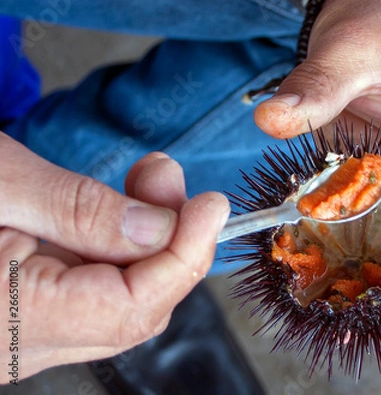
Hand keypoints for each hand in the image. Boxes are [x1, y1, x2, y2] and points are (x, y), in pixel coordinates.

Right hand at [0, 134, 228, 381]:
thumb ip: (80, 211)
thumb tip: (160, 229)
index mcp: (6, 322)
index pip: (131, 307)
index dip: (183, 255)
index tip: (211, 205)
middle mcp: (14, 348)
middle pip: (132, 310)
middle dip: (170, 244)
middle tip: (173, 181)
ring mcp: (16, 338)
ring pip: (116, 302)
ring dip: (145, 242)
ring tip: (149, 181)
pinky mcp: (17, 318)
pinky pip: (87, 292)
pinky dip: (113, 250)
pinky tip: (115, 210)